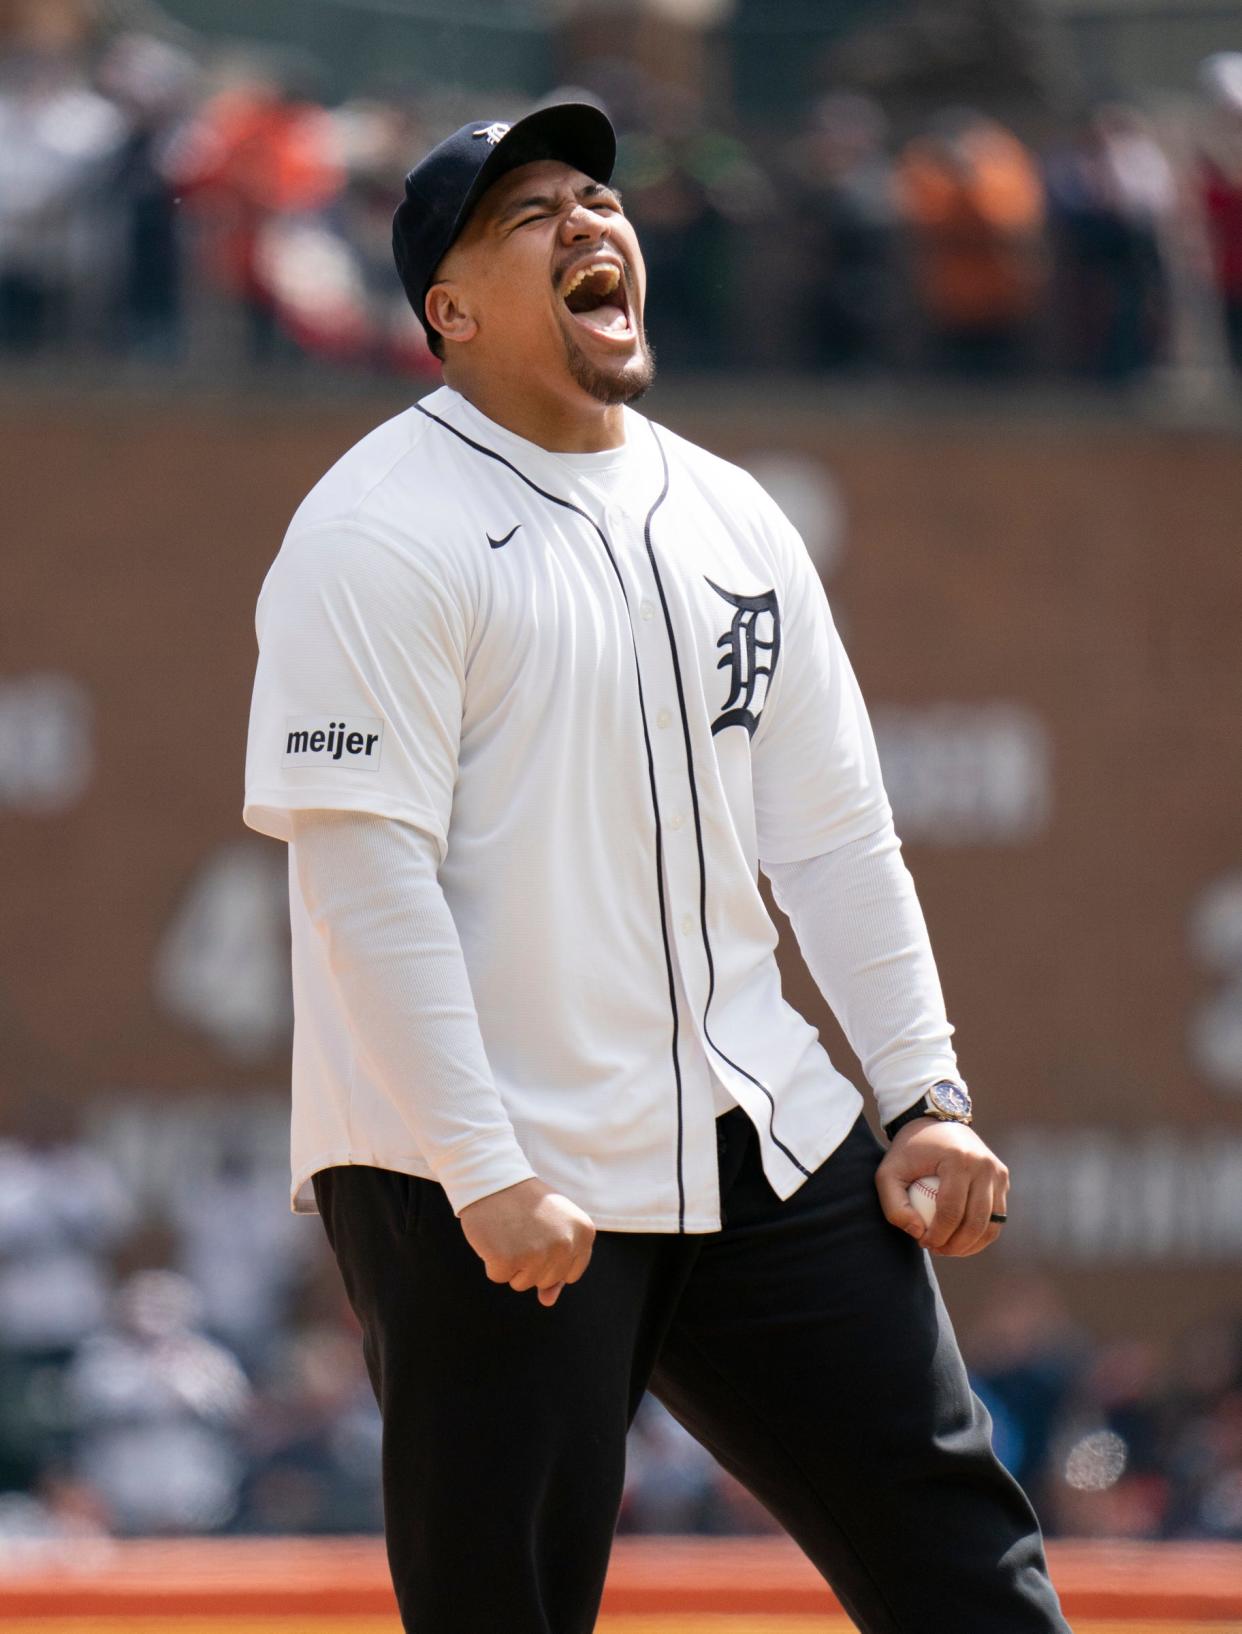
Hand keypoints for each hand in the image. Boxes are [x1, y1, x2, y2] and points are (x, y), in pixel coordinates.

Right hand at [458, 1177, 595, 1306]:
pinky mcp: (507, 1259)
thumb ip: (558, 1263)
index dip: (550, 1261)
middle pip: (545, 1281)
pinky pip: (499, 1276)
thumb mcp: (554, 1226)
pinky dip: (492, 1260)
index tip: (540, 1236)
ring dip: (512, 1263)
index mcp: (583, 1233)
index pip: (569, 1274)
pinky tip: (495, 1236)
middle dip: (530, 1262)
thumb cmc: (526, 1203)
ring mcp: (537, 1253)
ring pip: (522, 1283)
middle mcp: (565, 1244)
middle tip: (522, 1230)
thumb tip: (548, 1301)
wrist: (493, 1178)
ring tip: (510, 1232)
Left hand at [875, 1118, 1008, 1257]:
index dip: (937, 1235)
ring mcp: (997, 1171)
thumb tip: (919, 1232)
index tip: (923, 1243)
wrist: (934, 1120)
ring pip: (992, 1224)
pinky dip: (982, 1234)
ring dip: (971, 1245)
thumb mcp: (888, 1173)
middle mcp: (984, 1165)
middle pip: (975, 1222)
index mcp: (958, 1160)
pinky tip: (962, 1240)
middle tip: (936, 1250)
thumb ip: (895, 1207)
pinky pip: (997, 1216)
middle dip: (956, 1245)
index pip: (951, 1212)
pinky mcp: (1002, 1177)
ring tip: (948, 1248)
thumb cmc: (908, 1150)